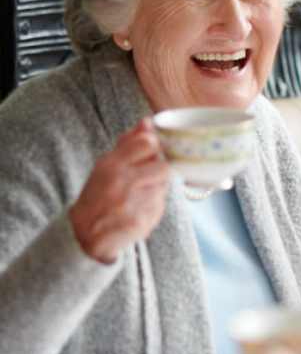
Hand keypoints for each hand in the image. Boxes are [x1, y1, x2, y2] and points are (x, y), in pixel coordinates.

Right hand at [69, 117, 170, 262]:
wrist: (83, 232)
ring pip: (163, 187)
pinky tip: (137, 210)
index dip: (156, 148)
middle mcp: (121, 182)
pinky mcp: (141, 221)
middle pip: (164, 167)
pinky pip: (160, 206)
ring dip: (156, 189)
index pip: (148, 143)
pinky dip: (153, 207)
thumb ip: (129, 143)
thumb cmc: (99, 193)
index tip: (152, 155)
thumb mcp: (107, 164)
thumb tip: (148, 121)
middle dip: (159, 172)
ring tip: (139, 196)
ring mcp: (131, 203)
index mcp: (111, 164)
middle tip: (147, 178)